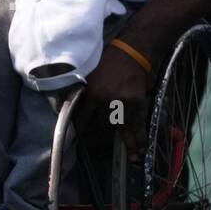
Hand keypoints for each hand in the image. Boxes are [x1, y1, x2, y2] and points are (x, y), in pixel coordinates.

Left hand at [81, 43, 149, 158]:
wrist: (131, 52)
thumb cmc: (107, 61)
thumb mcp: (89, 74)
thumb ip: (83, 91)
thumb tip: (70, 105)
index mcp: (94, 93)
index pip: (84, 117)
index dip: (81, 128)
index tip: (80, 136)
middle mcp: (110, 101)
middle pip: (103, 125)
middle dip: (102, 134)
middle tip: (100, 143)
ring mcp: (125, 103)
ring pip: (123, 127)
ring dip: (128, 142)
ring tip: (132, 156)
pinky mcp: (137, 102)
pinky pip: (137, 121)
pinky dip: (139, 134)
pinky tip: (140, 146)